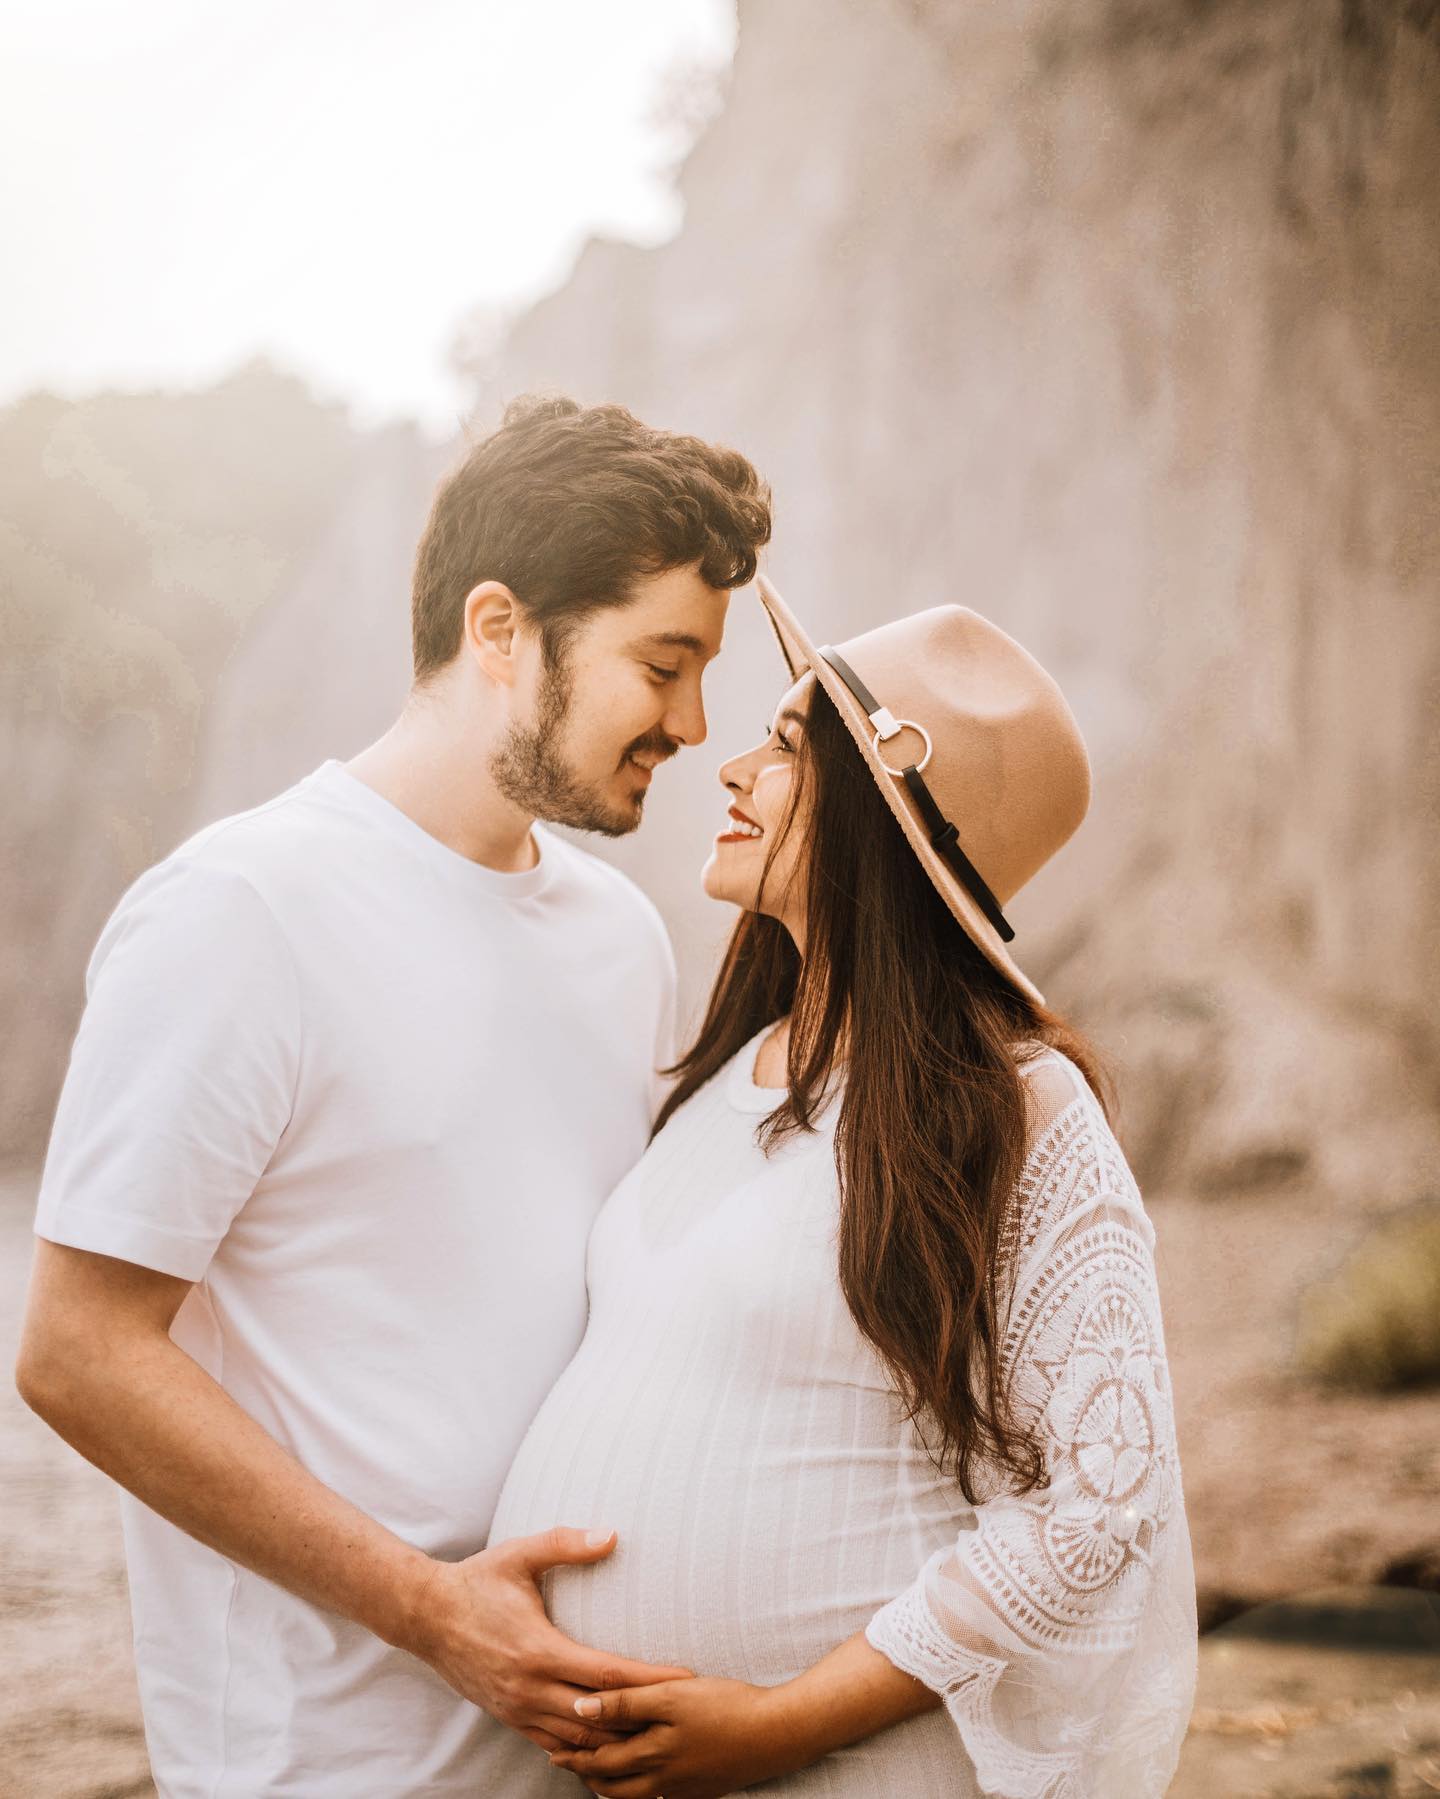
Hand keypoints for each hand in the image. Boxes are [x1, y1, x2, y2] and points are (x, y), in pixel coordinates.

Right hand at [396, 1527, 693, 1754]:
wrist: (426, 1615)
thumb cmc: (478, 1581)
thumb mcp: (520, 1554)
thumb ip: (566, 1543)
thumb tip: (612, 1534)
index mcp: (539, 1650)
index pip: (608, 1676)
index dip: (650, 1680)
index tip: (686, 1680)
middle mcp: (531, 1688)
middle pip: (600, 1717)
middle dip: (642, 1717)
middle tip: (684, 1715)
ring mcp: (519, 1709)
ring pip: (579, 1741)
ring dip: (617, 1740)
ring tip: (656, 1734)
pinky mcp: (510, 1717)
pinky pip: (554, 1745)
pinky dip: (584, 1750)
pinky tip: (608, 1745)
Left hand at [547, 1675, 809, 1797]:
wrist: (776, 1734)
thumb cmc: (726, 1707)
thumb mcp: (673, 1695)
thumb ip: (625, 1702)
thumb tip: (581, 1707)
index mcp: (651, 1755)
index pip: (600, 1762)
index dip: (574, 1756)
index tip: (553, 1750)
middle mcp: (662, 1780)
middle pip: (613, 1786)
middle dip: (586, 1774)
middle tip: (566, 1763)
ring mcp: (683, 1790)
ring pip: (634, 1797)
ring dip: (610, 1785)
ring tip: (596, 1773)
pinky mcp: (701, 1791)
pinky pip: (659, 1797)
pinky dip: (639, 1789)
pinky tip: (642, 1777)